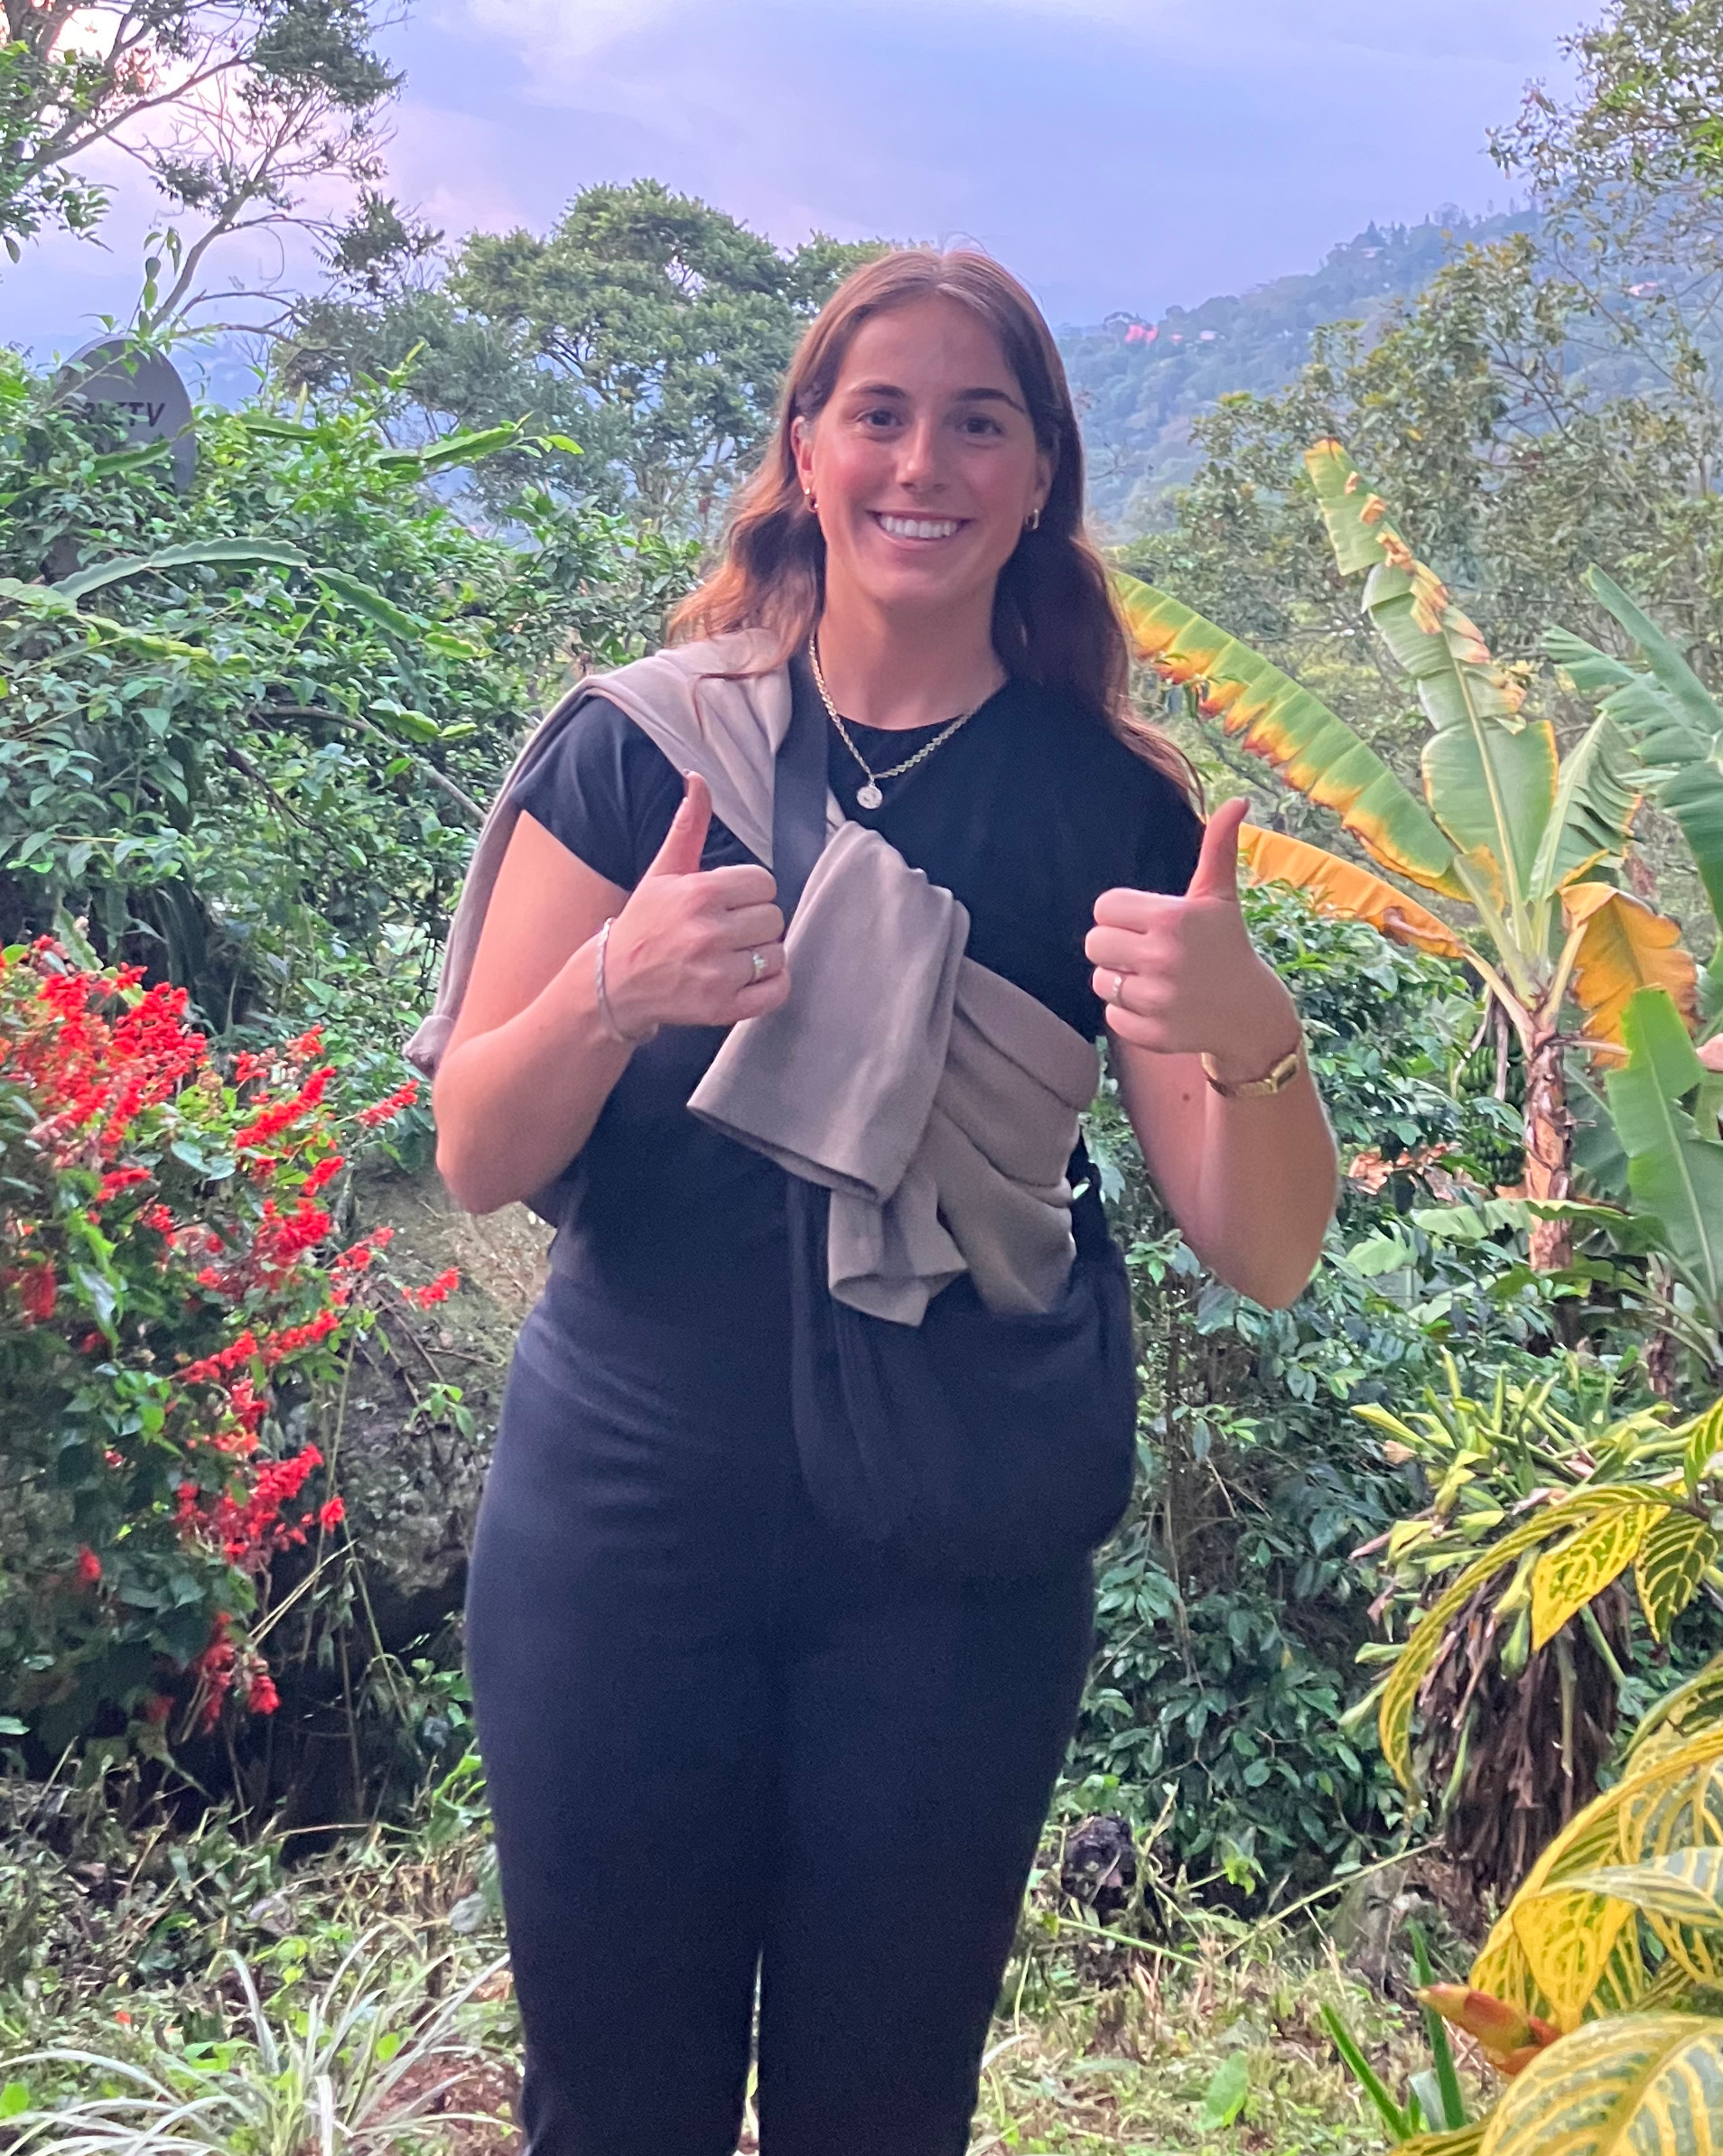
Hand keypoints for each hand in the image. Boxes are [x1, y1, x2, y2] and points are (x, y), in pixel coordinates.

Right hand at [602, 773, 789, 1033]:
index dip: (749, 893)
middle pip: (774, 918)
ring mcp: (716, 973)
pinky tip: (746, 978)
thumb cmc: (644, 924)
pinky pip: (777, 991)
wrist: (614, 983)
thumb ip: (687, 826)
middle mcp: (709, 933)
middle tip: (728, 932)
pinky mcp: (722, 1007)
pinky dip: (770, 985)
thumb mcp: (663, 872)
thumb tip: (697, 779)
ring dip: (761, 956)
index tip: (728, 904)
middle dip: (754, 924)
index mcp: (700, 893)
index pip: (764, 884)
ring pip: (777, 953)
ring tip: (732, 956)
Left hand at [1085, 797, 1299, 1078]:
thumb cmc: (1227, 946)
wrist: (1251, 1015)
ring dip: (1120, 980)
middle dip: (1115, 947)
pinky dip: (1129, 1013)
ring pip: (1100, 981)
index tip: (1147, 924)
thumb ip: (1217, 848)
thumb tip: (1237, 801)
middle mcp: (1163, 958)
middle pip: (1094, 944)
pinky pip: (1111, 1015)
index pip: (1104, 908)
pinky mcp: (1152, 1034)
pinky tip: (1160, 1006)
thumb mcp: (1220, 897)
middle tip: (1147, 952)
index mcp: (1172, 918)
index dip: (1121, 916)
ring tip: (1156, 979)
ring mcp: (1157, 999)